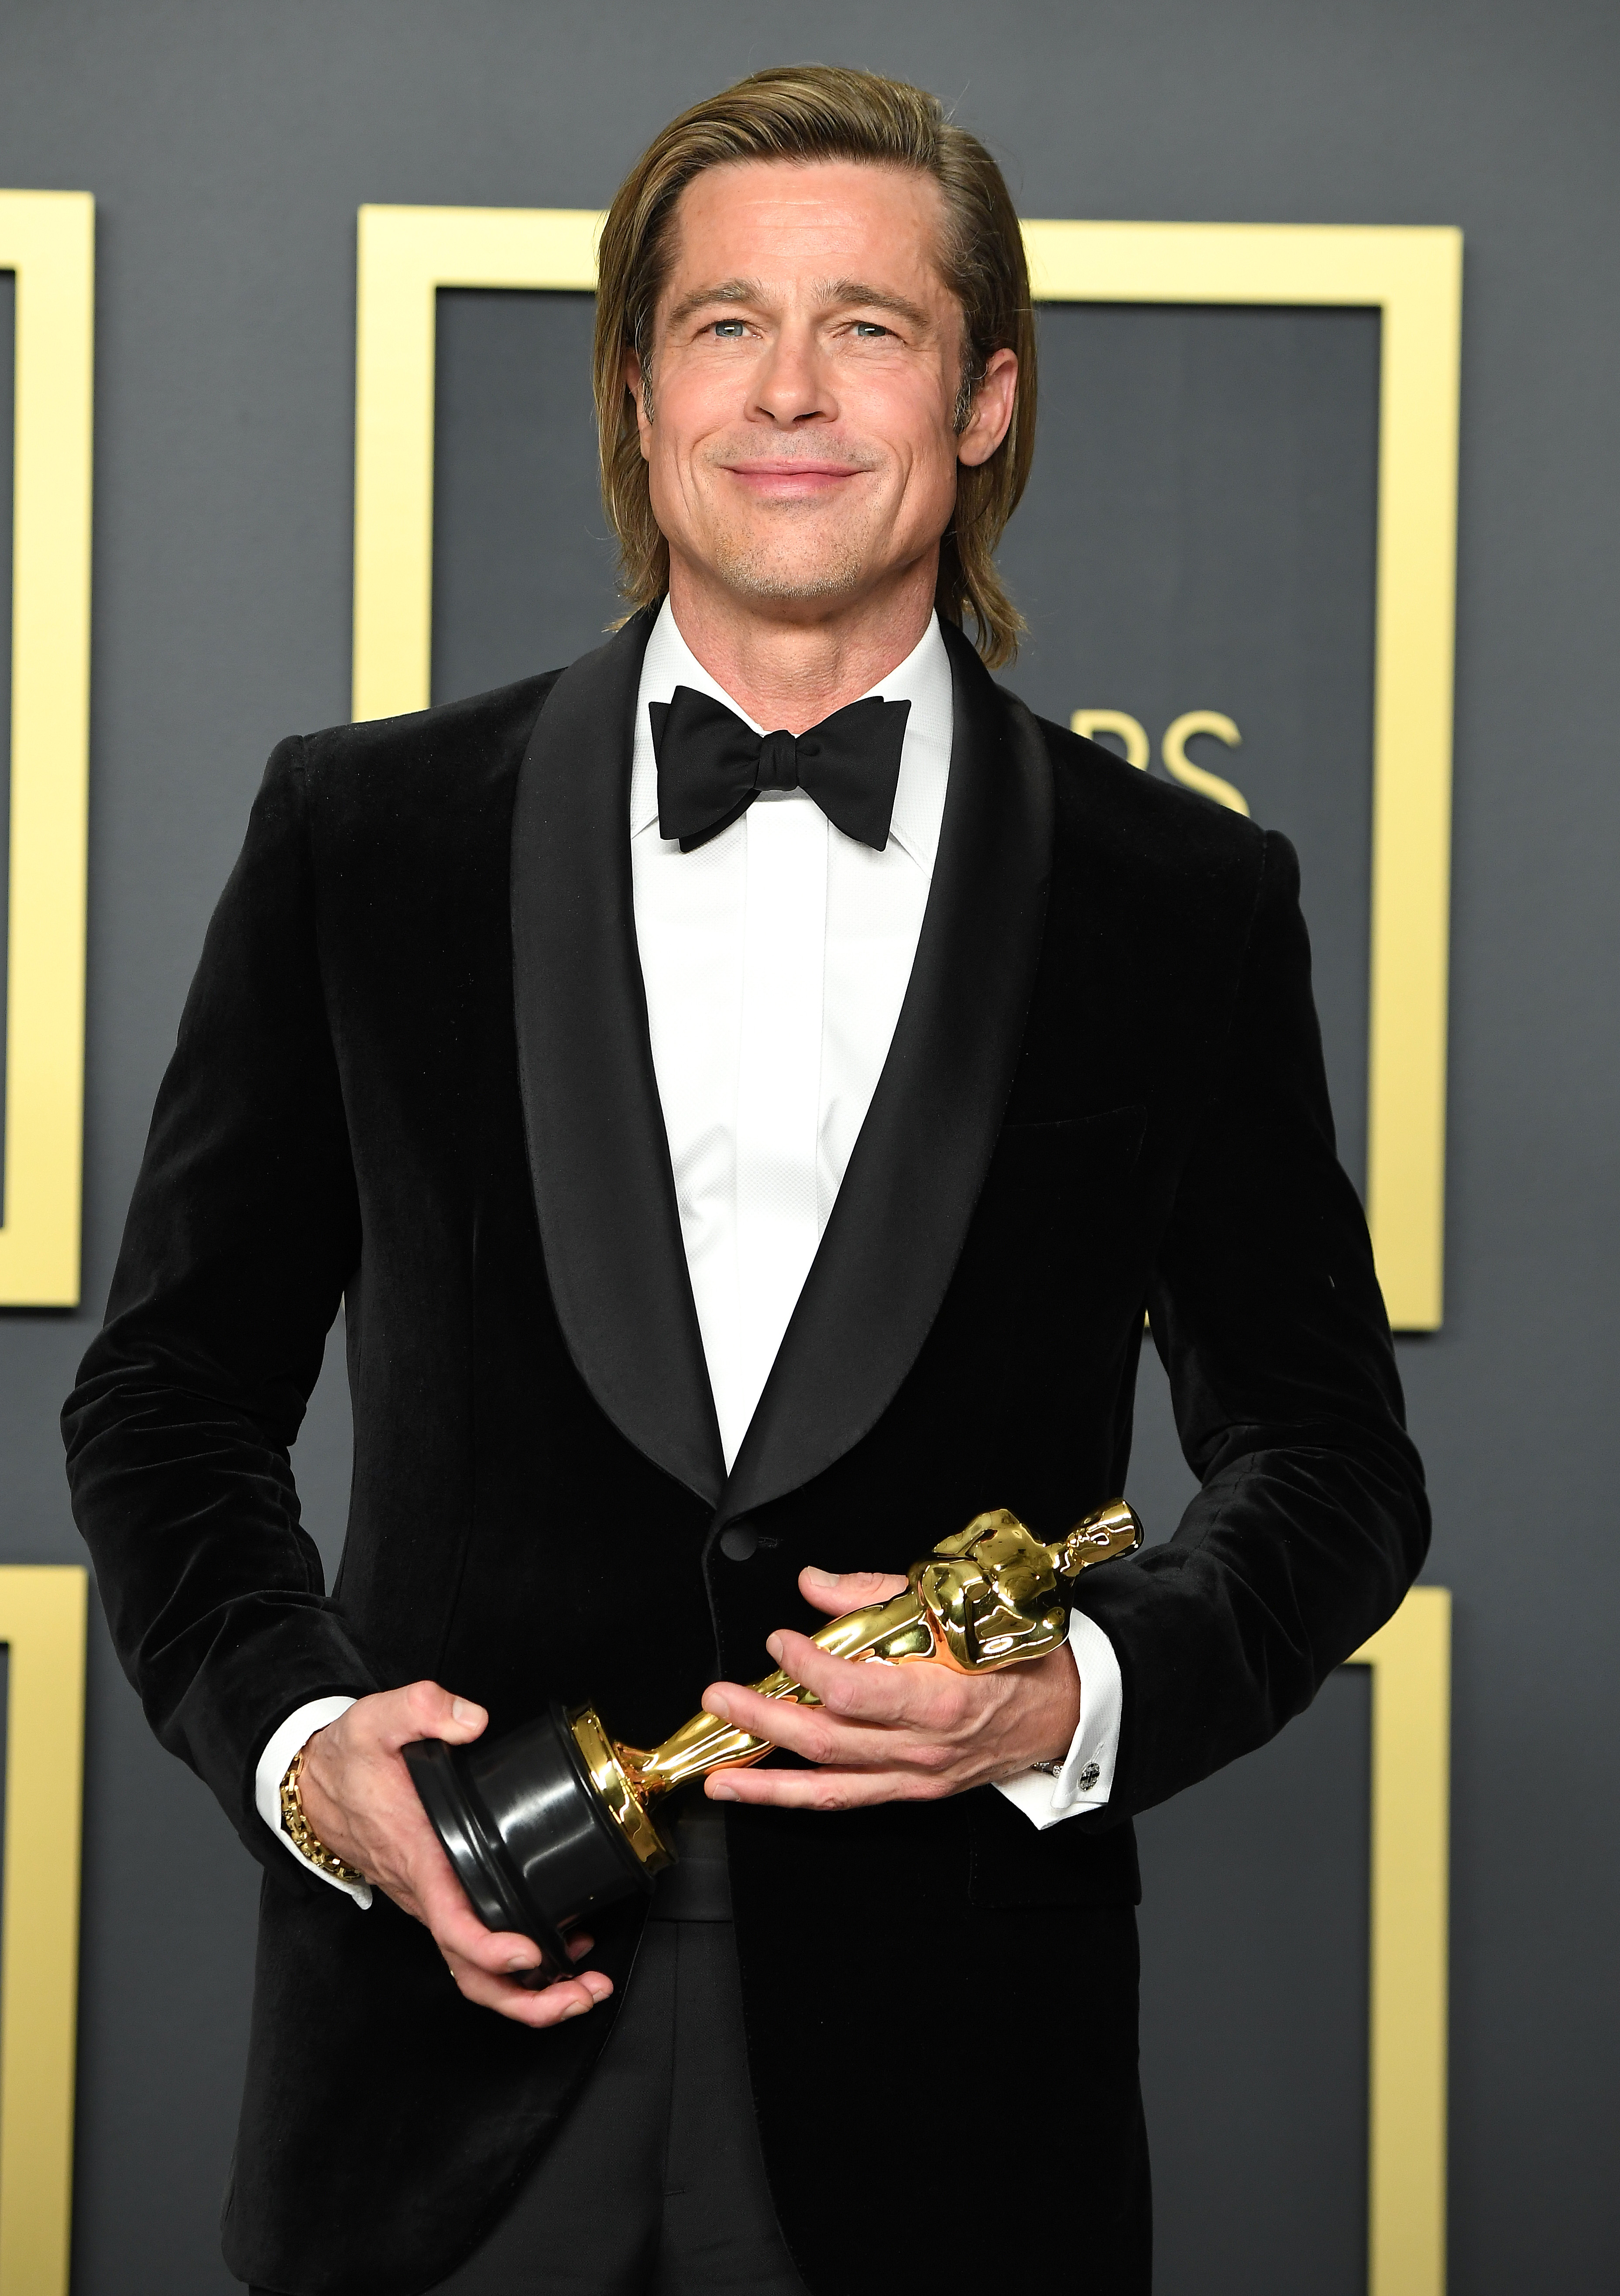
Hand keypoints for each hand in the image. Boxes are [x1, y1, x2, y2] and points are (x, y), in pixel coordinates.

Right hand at [297, 1682, 612, 2027]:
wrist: (316, 1784)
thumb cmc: (349, 1760)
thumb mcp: (377, 1717)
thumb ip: (424, 1708)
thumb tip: (471, 1720)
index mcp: (418, 1857)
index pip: (452, 1923)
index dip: (490, 1948)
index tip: (530, 1952)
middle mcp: (426, 1893)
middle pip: (470, 1971)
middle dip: (527, 1998)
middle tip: (583, 1994)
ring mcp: (433, 1902)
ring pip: (475, 1970)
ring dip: (529, 1992)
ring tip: (583, 1988)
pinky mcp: (440, 1898)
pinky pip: (475, 1949)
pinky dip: (517, 1968)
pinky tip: (559, 1953)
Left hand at [698, 1566, 1080, 1810]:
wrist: (1064, 1708)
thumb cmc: (1014, 1652)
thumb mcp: (955, 1607)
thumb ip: (878, 1596)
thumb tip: (816, 1585)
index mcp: (941, 1697)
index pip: (857, 1693)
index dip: (809, 1668)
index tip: (781, 1640)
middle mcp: (926, 1747)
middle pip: (829, 1740)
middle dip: (765, 1718)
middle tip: (720, 1697)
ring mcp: (918, 1776)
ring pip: (829, 1783)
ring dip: (766, 1778)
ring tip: (716, 1771)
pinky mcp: (913, 1791)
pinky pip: (846, 1799)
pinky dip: (796, 1797)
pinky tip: (756, 1789)